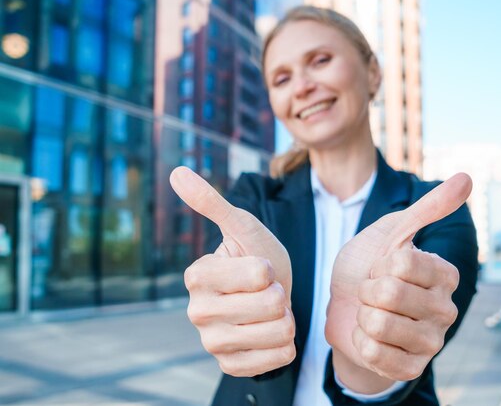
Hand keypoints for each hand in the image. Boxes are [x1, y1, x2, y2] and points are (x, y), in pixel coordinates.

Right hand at [170, 167, 294, 376]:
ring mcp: (211, 343)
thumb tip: (177, 171)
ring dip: (286, 319)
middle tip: (266, 292)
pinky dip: (286, 344)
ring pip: (279, 332)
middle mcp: (196, 312)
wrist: (270, 294)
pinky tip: (270, 334)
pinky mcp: (230, 366)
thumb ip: (212, 202)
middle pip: (272, 304)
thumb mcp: (242, 226)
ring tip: (270, 312)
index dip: (269, 269)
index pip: (260, 274)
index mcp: (196, 276)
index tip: (258, 268)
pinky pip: (279, 357)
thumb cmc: (256, 256)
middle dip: (281, 294)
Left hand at [325, 173, 470, 385]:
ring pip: (379, 325)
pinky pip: (375, 354)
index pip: (402, 263)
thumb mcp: (392, 231)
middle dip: (366, 290)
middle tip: (372, 292)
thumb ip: (428, 208)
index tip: (381, 266)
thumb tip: (467, 178)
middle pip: (388, 294)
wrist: (343, 304)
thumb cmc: (367, 264)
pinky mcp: (411, 368)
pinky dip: (360, 341)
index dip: (378, 263)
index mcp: (446, 275)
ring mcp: (431, 342)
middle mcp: (446, 309)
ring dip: (362, 316)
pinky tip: (368, 336)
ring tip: (370, 312)